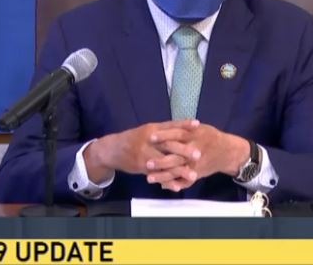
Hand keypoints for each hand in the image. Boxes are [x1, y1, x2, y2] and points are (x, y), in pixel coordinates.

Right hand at [83, 119, 199, 182]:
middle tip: (199, 154)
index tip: (198, 124)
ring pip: (165, 162)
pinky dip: (168, 182)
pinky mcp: (142, 167)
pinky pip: (157, 175)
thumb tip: (183, 128)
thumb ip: (163, 131)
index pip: (170, 126)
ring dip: (180, 170)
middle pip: (169, 144)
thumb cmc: (134, 139)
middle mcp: (149, 140)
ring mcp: (145, 154)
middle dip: (185, 150)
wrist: (112, 149)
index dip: (184, 125)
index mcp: (152, 129)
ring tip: (194, 175)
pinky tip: (178, 187)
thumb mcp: (147, 131)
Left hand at [146, 122, 249, 191]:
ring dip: (163, 175)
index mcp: (194, 136)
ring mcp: (196, 164)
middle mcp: (194, 151)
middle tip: (146, 163)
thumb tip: (163, 127)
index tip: (150, 137)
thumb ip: (183, 127)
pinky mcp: (197, 173)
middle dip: (161, 161)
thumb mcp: (199, 128)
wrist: (228, 152)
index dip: (164, 136)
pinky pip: (185, 180)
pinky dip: (174, 184)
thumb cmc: (210, 137)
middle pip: (175, 156)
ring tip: (149, 178)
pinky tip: (162, 185)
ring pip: (178, 171)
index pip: (177, 135)